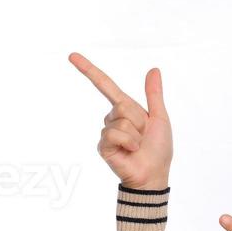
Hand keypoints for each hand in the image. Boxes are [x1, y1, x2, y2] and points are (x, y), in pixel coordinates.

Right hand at [69, 52, 171, 188]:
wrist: (154, 174)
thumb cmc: (158, 149)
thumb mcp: (159, 117)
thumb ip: (154, 94)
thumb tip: (154, 69)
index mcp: (126, 108)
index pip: (104, 85)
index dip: (88, 70)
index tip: (71, 56)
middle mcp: (113, 118)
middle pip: (123, 105)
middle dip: (139, 120)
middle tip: (144, 135)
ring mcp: (107, 132)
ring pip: (120, 121)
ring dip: (136, 135)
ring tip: (138, 146)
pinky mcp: (103, 146)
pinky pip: (114, 134)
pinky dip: (128, 142)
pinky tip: (131, 152)